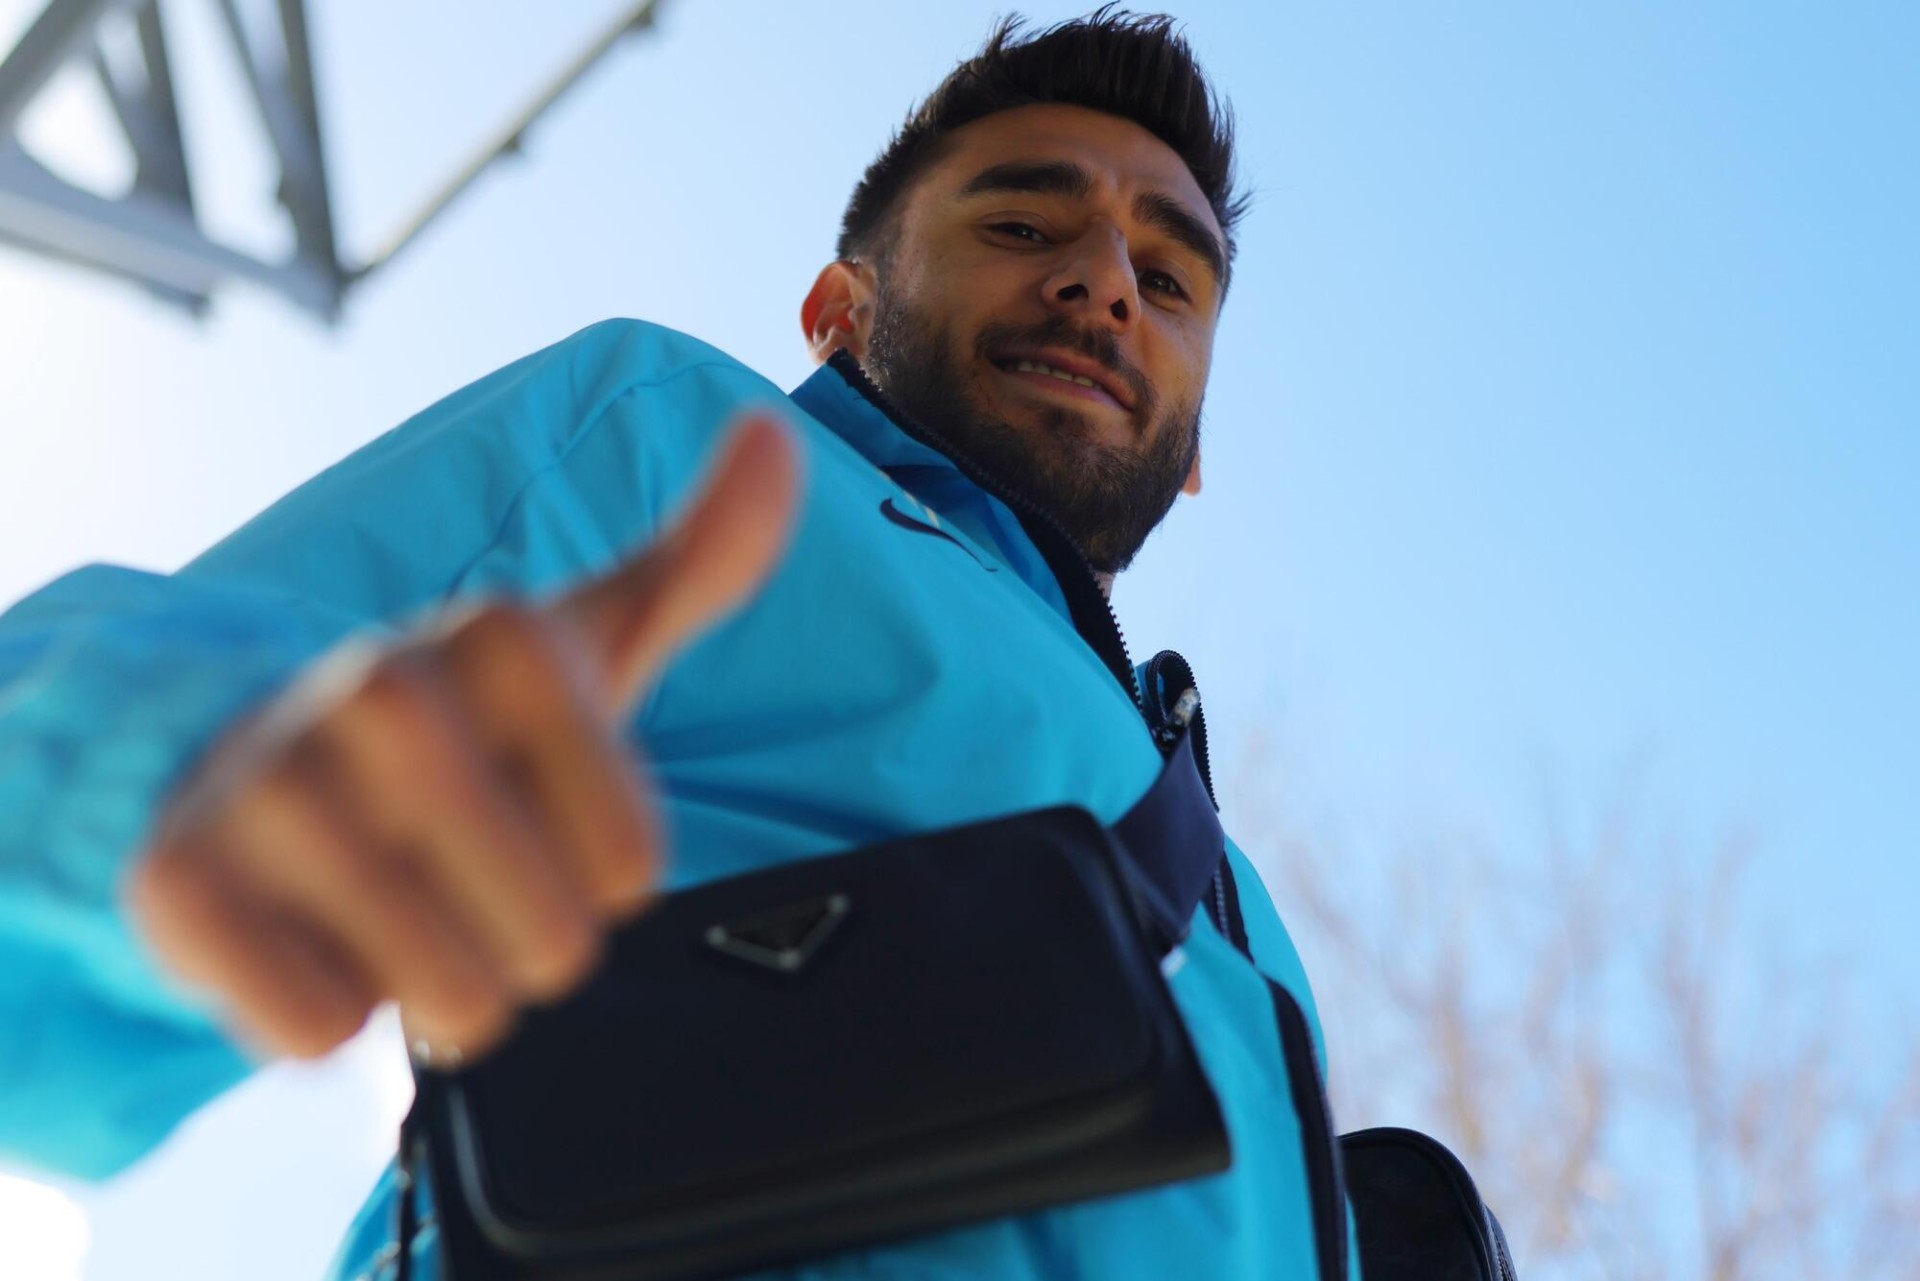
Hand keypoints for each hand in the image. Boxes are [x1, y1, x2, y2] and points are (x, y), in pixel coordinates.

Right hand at [127, 413, 800, 1063]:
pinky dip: (325, 1017)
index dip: (599, 878)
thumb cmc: (466, 723)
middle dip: (523, 948)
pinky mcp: (175, 874)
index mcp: (506, 638)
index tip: (543, 816)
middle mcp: (383, 691)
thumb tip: (777, 431)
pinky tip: (305, 935)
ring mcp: (270, 779)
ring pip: (444, 997)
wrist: (249, 760)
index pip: (634, 869)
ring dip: (433, 991)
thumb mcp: (590, 640)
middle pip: (551, 944)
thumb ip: (701, 558)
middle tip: (468, 882)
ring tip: (395, 911)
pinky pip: (315, 1029)